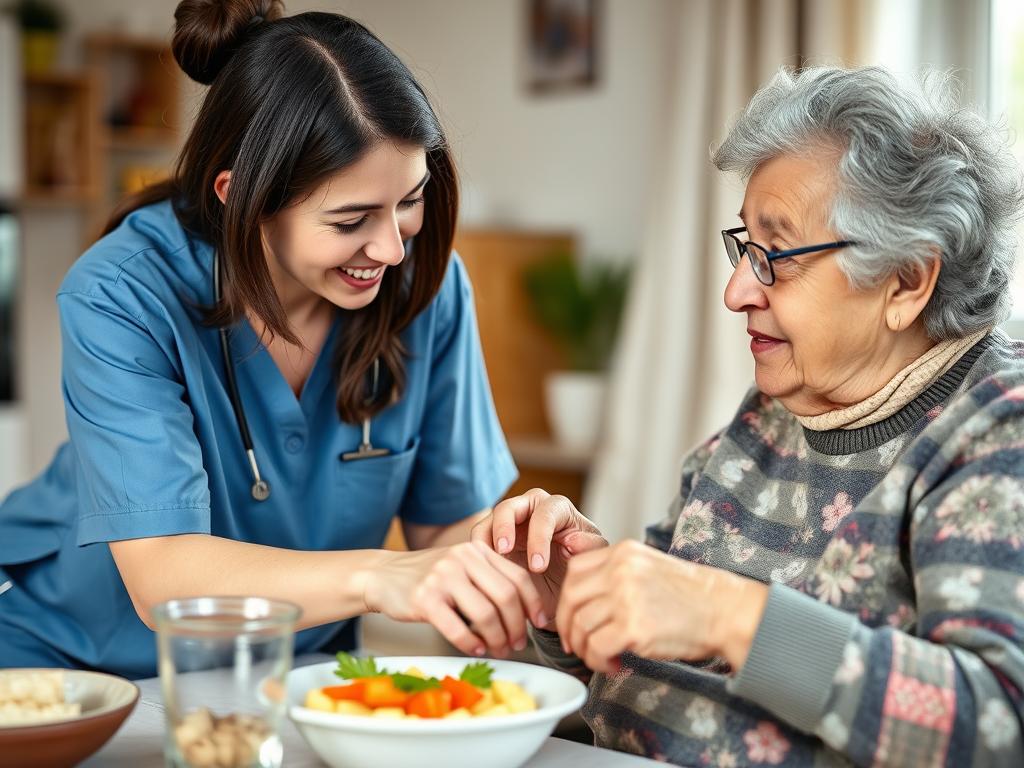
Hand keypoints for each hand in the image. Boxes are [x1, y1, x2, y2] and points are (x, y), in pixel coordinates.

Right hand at [360, 541, 543, 657]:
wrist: (383, 576)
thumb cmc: (428, 577)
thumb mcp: (461, 567)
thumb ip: (488, 580)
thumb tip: (524, 614)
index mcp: (477, 550)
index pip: (517, 577)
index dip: (533, 603)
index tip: (540, 623)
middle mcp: (462, 558)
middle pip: (506, 596)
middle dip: (517, 626)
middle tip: (517, 643)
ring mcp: (442, 577)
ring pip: (485, 614)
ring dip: (497, 638)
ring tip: (498, 650)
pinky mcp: (424, 598)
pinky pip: (457, 628)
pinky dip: (471, 643)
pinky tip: (475, 649)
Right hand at [471, 488, 607, 630]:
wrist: (560, 593)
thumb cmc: (577, 570)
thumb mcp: (589, 561)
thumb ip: (589, 548)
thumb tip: (574, 540)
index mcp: (557, 509)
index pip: (544, 514)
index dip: (539, 538)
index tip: (538, 567)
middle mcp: (529, 510)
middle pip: (509, 507)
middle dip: (504, 527)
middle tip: (503, 551)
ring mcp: (506, 525)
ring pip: (487, 522)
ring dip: (484, 541)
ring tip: (487, 564)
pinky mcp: (491, 542)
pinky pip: (477, 544)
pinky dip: (477, 557)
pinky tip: (482, 575)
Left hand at [556, 540, 768, 673]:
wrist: (725, 610)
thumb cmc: (691, 596)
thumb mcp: (649, 568)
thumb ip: (617, 574)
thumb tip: (585, 600)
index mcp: (623, 553)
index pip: (575, 572)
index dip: (568, 600)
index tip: (572, 619)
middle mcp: (620, 570)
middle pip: (571, 598)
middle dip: (568, 627)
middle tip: (576, 645)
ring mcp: (625, 597)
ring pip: (581, 626)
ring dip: (586, 650)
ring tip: (605, 658)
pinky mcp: (633, 627)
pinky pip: (596, 647)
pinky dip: (598, 661)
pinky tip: (614, 665)